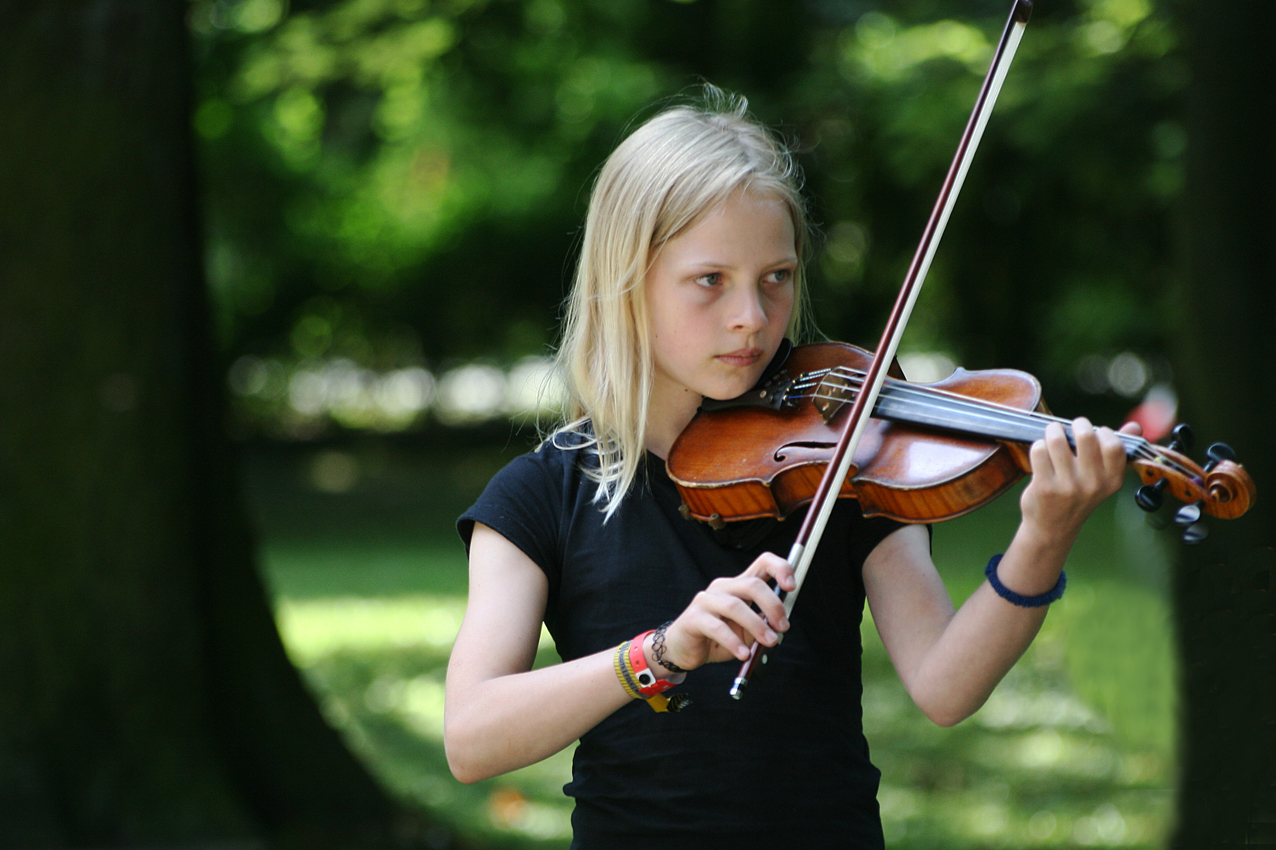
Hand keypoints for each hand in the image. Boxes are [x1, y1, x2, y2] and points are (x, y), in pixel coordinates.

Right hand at [649, 553, 795, 673]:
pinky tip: (744, 653)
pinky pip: (717, 627)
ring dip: (757, 625)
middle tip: (782, 627)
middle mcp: (723, 587)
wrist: (683, 650)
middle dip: (772, 605)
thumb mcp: (746, 630)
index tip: (791, 587)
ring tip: (769, 642)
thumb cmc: (717, 638)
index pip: (762, 563)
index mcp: (738, 585)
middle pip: (752, 584)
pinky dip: (734, 641)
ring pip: (736, 606)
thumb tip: (781, 623)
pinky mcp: (693, 618)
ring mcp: (706, 600)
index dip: (780, 569)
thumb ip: (762, 622)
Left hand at [1019, 417, 1139, 542]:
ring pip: (1057, 440)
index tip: (1095, 433)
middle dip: (1077, 424)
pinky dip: (1038, 446)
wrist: (1053, 528)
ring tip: (1053, 435)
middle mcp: (1092, 484)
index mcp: (1112, 480)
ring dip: (1053, 431)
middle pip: (1086, 436)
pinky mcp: (1044, 486)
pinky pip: (1039, 451)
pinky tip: (1042, 452)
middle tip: (1071, 427)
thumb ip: (1116, 451)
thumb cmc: (1078, 497)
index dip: (1103, 432)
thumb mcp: (1102, 479)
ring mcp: (1068, 486)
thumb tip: (1135, 426)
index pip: (1114, 445)